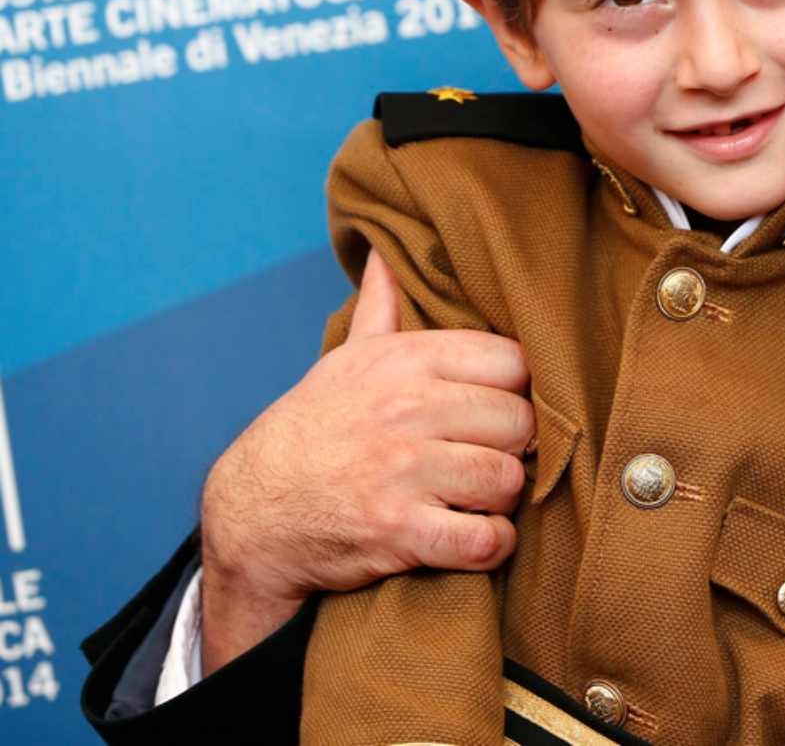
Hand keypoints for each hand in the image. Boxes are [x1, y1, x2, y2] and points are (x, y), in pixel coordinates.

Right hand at [198, 250, 534, 670]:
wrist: (250, 513)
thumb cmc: (311, 432)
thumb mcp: (343, 362)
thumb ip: (380, 308)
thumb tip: (384, 253)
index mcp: (404, 361)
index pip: (513, 362)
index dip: (516, 392)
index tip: (497, 413)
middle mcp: (406, 408)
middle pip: (520, 424)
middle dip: (514, 450)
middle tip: (489, 461)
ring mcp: (403, 470)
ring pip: (509, 480)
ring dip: (502, 500)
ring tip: (476, 499)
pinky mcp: (398, 530)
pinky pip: (486, 539)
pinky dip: (490, 546)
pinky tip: (472, 538)